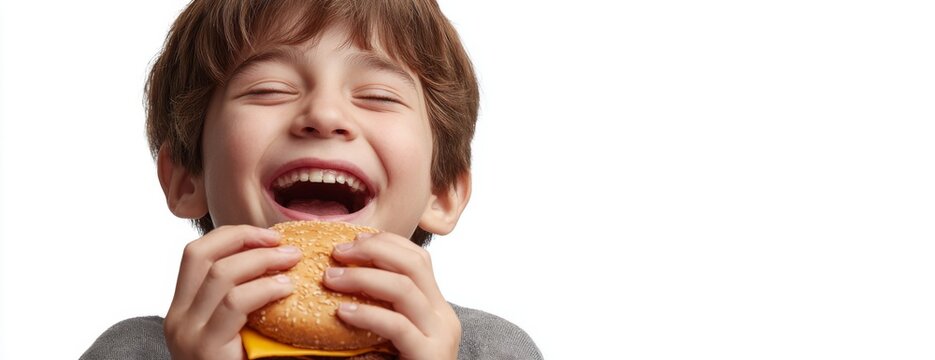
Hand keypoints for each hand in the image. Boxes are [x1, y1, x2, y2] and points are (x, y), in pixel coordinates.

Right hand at [163, 225, 301, 359]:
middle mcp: (177, 318)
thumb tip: (282, 261)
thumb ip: (244, 300)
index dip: (231, 236)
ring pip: (219, 275)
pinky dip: (264, 289)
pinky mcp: (205, 349)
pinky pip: (235, 304)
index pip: (196, 254)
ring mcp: (187, 334)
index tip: (267, 235)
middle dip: (246, 240)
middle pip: (201, 255)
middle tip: (284, 243)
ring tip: (293, 261)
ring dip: (262, 260)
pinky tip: (287, 289)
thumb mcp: (237, 329)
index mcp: (183, 309)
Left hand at [324, 232, 460, 359]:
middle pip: (414, 264)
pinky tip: (343, 313)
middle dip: (373, 250)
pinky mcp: (430, 356)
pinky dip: (368, 314)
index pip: (418, 259)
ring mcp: (440, 336)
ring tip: (329, 279)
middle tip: (336, 253)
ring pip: (405, 288)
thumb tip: (338, 280)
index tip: (350, 240)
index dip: (385, 242)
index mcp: (435, 308)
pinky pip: (398, 326)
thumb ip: (378, 310)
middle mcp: (443, 317)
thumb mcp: (389, 336)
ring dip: (363, 277)